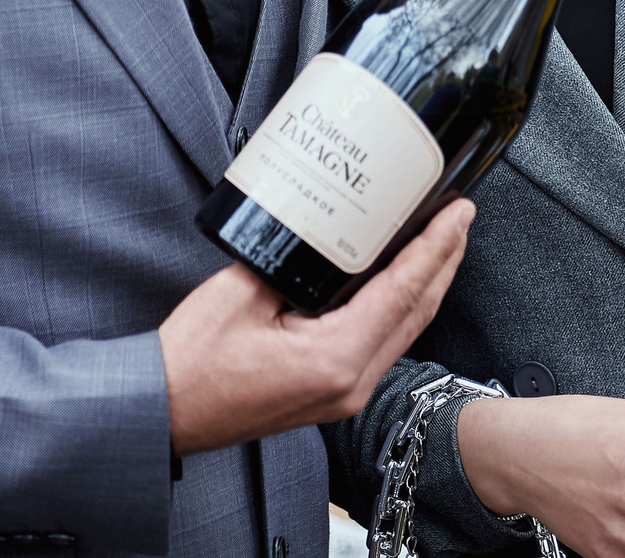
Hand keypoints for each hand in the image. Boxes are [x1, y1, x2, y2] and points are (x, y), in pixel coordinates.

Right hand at [162, 200, 472, 455]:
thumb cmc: (191, 365)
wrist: (163, 412)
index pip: (403, 291)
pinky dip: (401, 306)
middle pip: (419, 312)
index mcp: (334, 359)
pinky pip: (383, 343)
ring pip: (406, 330)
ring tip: (441, 241)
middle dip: (445, 259)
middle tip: (461, 216)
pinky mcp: (332, 393)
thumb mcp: (240, 292)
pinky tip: (400, 282)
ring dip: (428, 283)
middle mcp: (350, 384)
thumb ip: (292, 259)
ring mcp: (344, 394)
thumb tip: (326, 231)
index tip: (458, 212)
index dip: (436, 246)